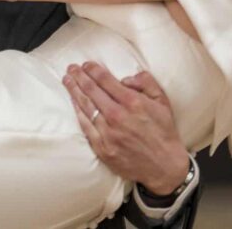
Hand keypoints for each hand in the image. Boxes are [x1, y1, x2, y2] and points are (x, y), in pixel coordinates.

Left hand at [63, 63, 189, 194]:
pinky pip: (85, 126)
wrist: (164, 166)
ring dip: (74, 91)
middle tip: (71, 68)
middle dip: (79, 77)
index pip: (106, 80)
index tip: (86, 64)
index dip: (93, 70)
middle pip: (92, 91)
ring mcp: (108, 133)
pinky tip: (74, 102)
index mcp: (133, 103)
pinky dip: (78, 112)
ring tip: (67, 80)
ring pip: (86, 107)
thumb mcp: (162, 101)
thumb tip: (125, 78)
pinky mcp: (102, 148)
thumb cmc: (163, 131)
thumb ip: (146, 82)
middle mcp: (118, 116)